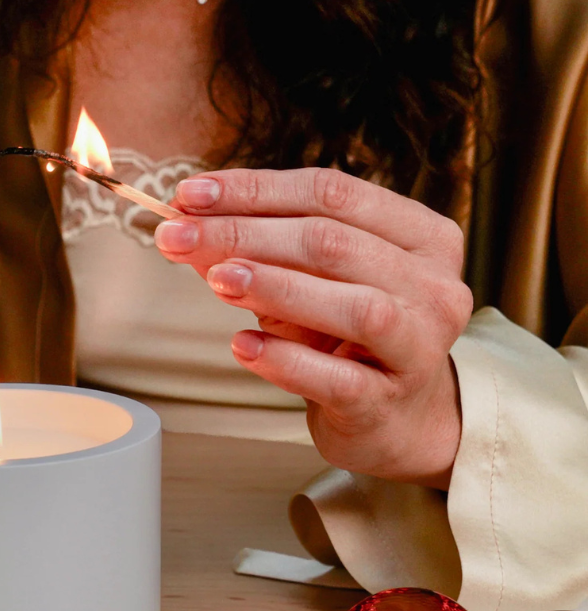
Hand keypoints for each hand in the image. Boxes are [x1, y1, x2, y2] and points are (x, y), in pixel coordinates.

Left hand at [155, 168, 472, 488]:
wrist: (394, 421)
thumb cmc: (349, 337)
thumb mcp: (310, 282)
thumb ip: (260, 250)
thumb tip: (188, 223)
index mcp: (421, 236)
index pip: (331, 193)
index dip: (255, 189)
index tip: (189, 194)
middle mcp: (433, 286)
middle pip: (332, 243)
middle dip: (244, 233)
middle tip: (178, 235)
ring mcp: (417, 347)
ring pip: (351, 306)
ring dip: (274, 286)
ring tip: (216, 280)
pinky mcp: (387, 402)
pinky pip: (334, 378)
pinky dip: (284, 359)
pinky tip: (242, 346)